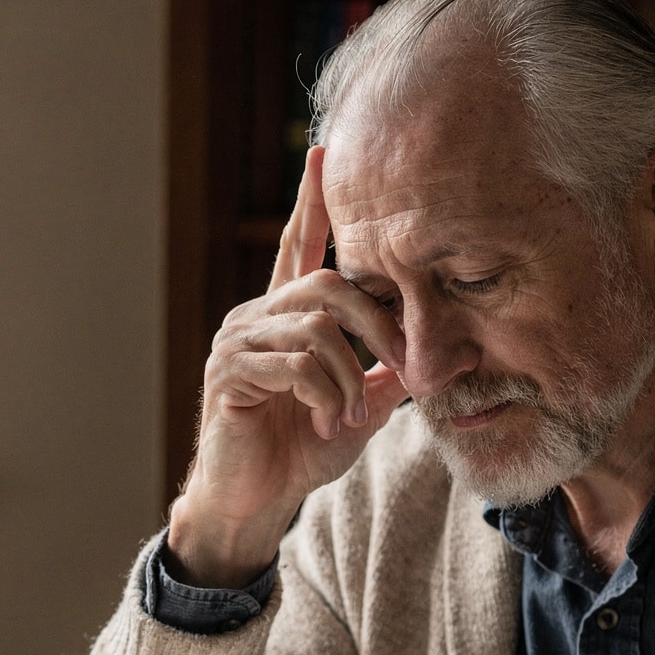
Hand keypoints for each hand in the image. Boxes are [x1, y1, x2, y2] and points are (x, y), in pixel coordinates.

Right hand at [167, 148, 408, 587]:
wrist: (254, 501)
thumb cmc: (298, 453)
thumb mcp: (356, 408)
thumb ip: (382, 373)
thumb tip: (426, 349)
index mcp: (283, 317)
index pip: (297, 247)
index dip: (310, 203)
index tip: (323, 153)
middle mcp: (255, 317)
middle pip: (327, 284)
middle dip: (376, 325)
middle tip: (399, 367)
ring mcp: (237, 342)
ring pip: (317, 328)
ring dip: (347, 376)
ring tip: (343, 415)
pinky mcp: (228, 373)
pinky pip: (294, 362)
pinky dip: (321, 393)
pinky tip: (319, 419)